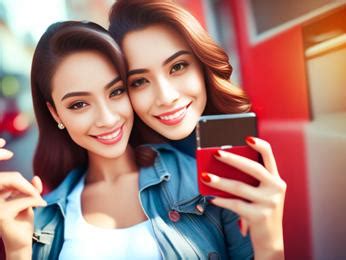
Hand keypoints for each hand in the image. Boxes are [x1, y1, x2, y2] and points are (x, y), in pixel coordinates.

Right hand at [0, 139, 46, 253]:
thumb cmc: (23, 219)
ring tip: (39, 201)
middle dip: (21, 181)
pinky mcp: (0, 214)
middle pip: (6, 177)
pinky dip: (34, 200)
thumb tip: (36, 177)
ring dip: (30, 192)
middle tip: (37, 193)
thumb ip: (30, 188)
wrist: (21, 241)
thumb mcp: (28, 200)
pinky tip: (40, 206)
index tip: (4, 144)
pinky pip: (22, 199)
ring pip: (15, 184)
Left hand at [201, 137, 285, 257]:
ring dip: (220, 181)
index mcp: (276, 179)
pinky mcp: (260, 216)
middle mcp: (276, 188)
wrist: (270, 240)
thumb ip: (248, 181)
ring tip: (205, 176)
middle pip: (253, 168)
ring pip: (240, 187)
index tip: (246, 137)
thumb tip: (222, 169)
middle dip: (233, 159)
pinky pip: (235, 204)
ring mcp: (269, 203)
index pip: (270, 156)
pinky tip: (212, 197)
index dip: (259, 145)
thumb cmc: (260, 210)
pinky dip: (222, 200)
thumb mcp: (260, 193)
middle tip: (216, 153)